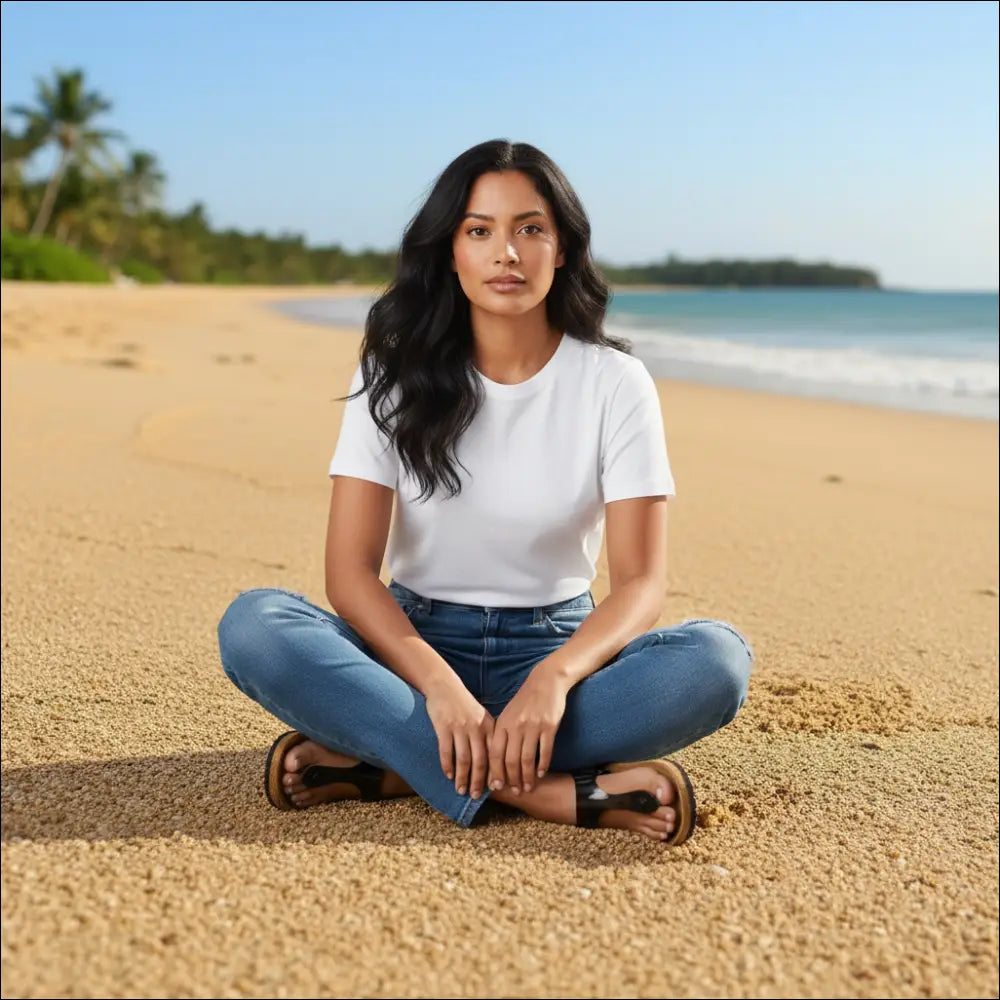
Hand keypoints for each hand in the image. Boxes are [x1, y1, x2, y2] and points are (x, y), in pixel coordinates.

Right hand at [424, 677, 494, 798]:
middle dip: (478, 781)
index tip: (495, 789)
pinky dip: (447, 766)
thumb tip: (494, 763)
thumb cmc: (464, 704)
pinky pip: (446, 752)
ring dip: (462, 778)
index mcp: (489, 725)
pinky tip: (448, 776)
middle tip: (476, 796)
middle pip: (480, 761)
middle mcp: (476, 727)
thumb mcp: (481, 716)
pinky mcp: (444, 727)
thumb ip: (488, 736)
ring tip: (461, 791)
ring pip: (463, 759)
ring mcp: (460, 727)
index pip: (495, 754)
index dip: (495, 773)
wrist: (444, 686)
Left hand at [488, 669, 567, 794]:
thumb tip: (495, 761)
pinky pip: (545, 751)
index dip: (495, 772)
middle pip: (510, 760)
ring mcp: (533, 726)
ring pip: (527, 759)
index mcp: (502, 724)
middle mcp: (515, 726)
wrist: (546, 682)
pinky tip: (540, 773)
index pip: (494, 754)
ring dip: (527, 777)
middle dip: (511, 779)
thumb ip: (502, 734)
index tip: (497, 787)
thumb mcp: (508, 714)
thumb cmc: (525, 701)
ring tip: (528, 787)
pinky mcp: (549, 726)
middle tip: (515, 791)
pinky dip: (542, 765)